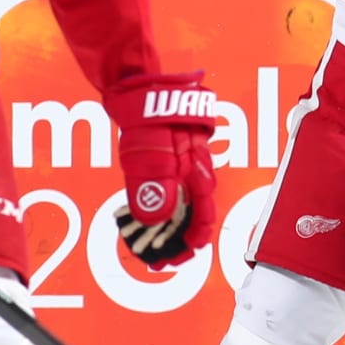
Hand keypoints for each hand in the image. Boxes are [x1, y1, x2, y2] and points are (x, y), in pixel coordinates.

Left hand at [103, 72, 217, 268]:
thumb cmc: (149, 112)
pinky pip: (166, 191)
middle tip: (160, 260)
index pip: (203, 214)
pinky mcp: (166, 160)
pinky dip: (157, 209)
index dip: (193, 240)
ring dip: (167, 228)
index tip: (179, 258)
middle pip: (192, 214)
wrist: (141, 84)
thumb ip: (154, 184)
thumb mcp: (150, 150)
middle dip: (178, 240)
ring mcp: (180, 165)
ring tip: (150, 245)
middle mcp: (192, 171)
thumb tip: (154, 221)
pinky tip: (144, 216)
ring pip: (180, 204)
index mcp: (196, 170)